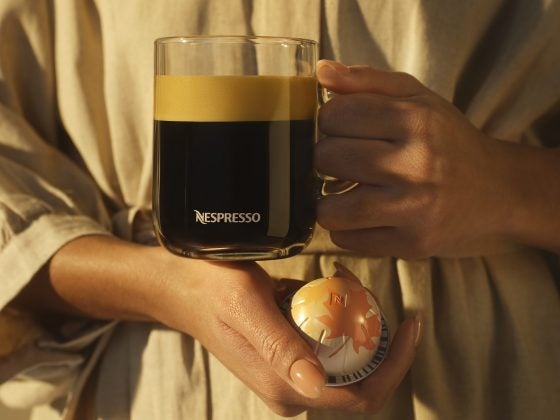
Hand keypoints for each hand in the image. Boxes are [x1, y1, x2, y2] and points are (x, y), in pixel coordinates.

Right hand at [152, 252, 421, 415]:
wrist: (180, 285)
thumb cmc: (209, 289)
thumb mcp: (245, 307)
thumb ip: (278, 347)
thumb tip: (315, 384)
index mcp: (286, 387)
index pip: (361, 396)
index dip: (395, 366)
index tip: (410, 324)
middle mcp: (292, 387)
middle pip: (359, 372)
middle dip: (373, 330)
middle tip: (359, 281)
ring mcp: (290, 371)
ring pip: (345, 352)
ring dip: (354, 315)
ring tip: (340, 274)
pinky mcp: (288, 353)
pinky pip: (327, 338)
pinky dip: (334, 310)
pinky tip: (324, 281)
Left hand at [315, 60, 513, 257]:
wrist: (497, 192)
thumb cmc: (447, 141)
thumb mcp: (417, 99)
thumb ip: (367, 81)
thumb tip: (321, 71)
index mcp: (417, 121)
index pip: (335, 116)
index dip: (329, 122)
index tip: (343, 128)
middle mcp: (416, 166)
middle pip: (327, 159)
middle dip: (327, 158)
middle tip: (344, 160)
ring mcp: (413, 210)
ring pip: (331, 209)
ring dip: (329, 201)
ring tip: (345, 191)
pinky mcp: (410, 244)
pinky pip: (347, 240)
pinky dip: (345, 228)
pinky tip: (362, 214)